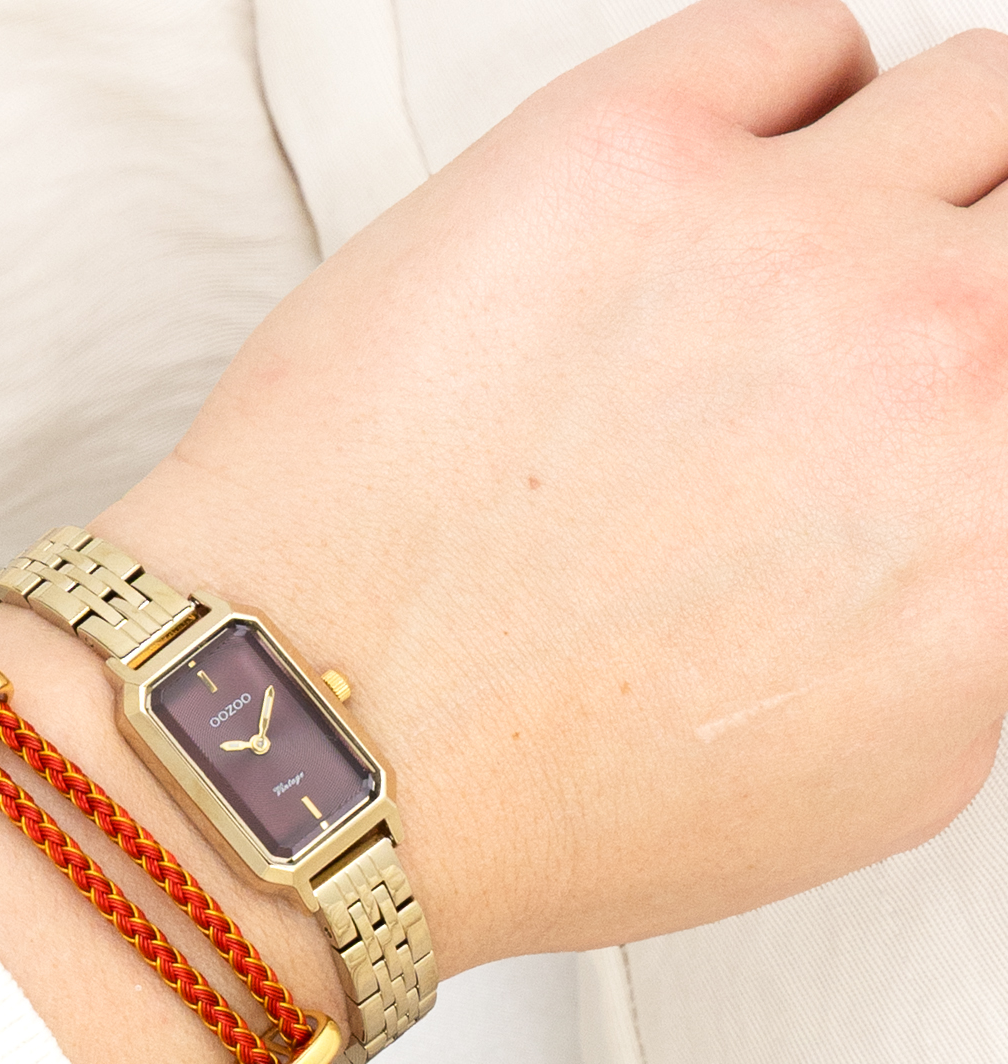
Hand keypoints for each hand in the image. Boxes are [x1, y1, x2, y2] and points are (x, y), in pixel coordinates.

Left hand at [105, 0, 1007, 963]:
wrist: (319, 741)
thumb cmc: (537, 792)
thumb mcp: (864, 777)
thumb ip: (977, 610)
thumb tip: (976, 495)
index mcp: (1004, 535)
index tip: (981, 375)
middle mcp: (933, 361)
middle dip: (996, 254)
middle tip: (917, 309)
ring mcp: (778, 237)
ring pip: (969, 98)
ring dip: (920, 169)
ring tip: (808, 256)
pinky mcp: (610, 152)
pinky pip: (790, 45)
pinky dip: (785, 104)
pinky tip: (708, 196)